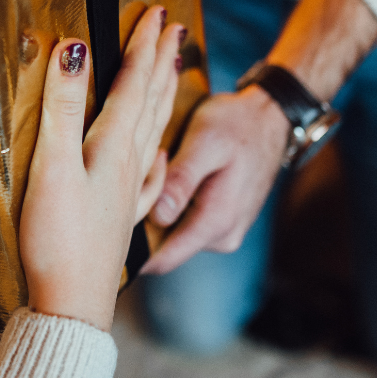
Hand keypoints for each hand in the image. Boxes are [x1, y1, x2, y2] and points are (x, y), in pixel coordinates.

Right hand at [18, 6, 183, 330]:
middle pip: (152, 101)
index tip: (156, 12)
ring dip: (162, 96)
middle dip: (162, 61)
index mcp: (114, 146)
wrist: (71, 305)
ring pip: (153, 131)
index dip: (144, 45)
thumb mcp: (53, 165)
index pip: (135, 83)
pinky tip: (159, 153)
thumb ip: (64, 106)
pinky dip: (156, 153)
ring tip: (172, 72)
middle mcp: (129, 164)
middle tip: (174, 28)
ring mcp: (128, 192)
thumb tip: (75, 49)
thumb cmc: (59, 240)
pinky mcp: (119, 217)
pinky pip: (148, 173)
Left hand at [141, 86, 288, 273]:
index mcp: (217, 222)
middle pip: (165, 247)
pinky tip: (168, 180)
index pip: (162, 259)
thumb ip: (182, 179)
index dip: (131, 249)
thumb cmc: (237, 124)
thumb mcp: (206, 142)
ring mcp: (225, 232)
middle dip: (142, 224)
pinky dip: (173, 206)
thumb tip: (158, 216)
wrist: (270, 117)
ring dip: (158, 213)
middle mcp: (223, 237)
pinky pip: (187, 224)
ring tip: (150, 178)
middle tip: (127, 188)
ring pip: (174, 235)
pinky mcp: (222, 223)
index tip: (107, 227)